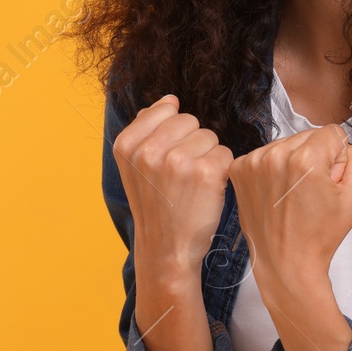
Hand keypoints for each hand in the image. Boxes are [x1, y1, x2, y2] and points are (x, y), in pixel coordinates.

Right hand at [112, 94, 233, 280]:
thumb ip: (145, 130)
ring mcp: (176, 161)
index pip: (165, 109)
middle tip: (182, 174)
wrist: (167, 249)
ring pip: (209, 136)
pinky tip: (208, 189)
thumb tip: (168, 100)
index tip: (166, 159)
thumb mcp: (134, 167)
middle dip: (191, 142)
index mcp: (126, 144)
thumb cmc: (155, 205)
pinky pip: (225, 152)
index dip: (172, 133)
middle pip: (189, 120)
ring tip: (193, 183)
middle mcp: (148, 150)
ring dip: (207, 156)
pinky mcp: (205, 172)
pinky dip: (221, 170)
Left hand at [228, 124, 351, 281]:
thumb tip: (343, 143)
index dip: (338, 159)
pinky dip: (274, 170)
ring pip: (287, 144)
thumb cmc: (320, 235)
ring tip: (294, 195)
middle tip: (312, 192)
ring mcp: (253, 162)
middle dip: (316, 158)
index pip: (333, 133)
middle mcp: (275, 154)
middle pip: (308, 136)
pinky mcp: (239, 169)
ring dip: (294, 163)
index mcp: (306, 159)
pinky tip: (278, 194)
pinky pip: (266, 154)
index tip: (329, 182)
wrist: (286, 263)